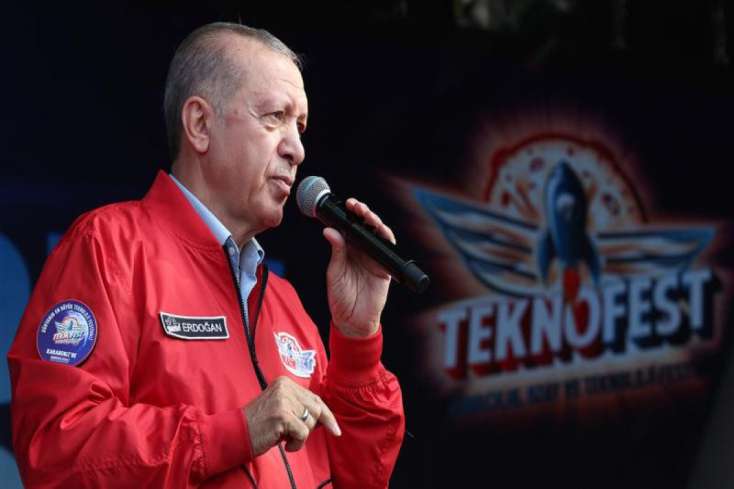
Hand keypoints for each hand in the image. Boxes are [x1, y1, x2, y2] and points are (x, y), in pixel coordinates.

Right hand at [244, 376, 340, 454]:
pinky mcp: (281, 414)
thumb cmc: (261, 425)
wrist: (236, 433)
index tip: (335, 430)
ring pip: (311, 422)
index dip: (327, 416)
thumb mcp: (282, 410)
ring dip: (301, 436)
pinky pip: (303, 433)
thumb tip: (326, 419)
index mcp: (285, 383)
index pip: (315, 398)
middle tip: (295, 435)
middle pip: (316, 409)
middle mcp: (285, 387)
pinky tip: (283, 444)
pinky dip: (296, 443)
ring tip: (285, 437)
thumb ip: (301, 408)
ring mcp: (283, 400)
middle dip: (312, 427)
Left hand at [323, 198, 394, 337]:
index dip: (349, 214)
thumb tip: (329, 231)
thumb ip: (336, 252)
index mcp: (347, 250)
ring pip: (377, 233)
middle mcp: (362, 251)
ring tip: (366, 213)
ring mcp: (374, 258)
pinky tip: (380, 229)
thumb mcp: (335, 272)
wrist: (353, 320)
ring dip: (373, 221)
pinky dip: (386, 238)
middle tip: (355, 205)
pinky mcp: (385, 267)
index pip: (350, 227)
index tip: (345, 204)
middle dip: (362, 213)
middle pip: (365, 226)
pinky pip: (388, 248)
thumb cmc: (340, 298)